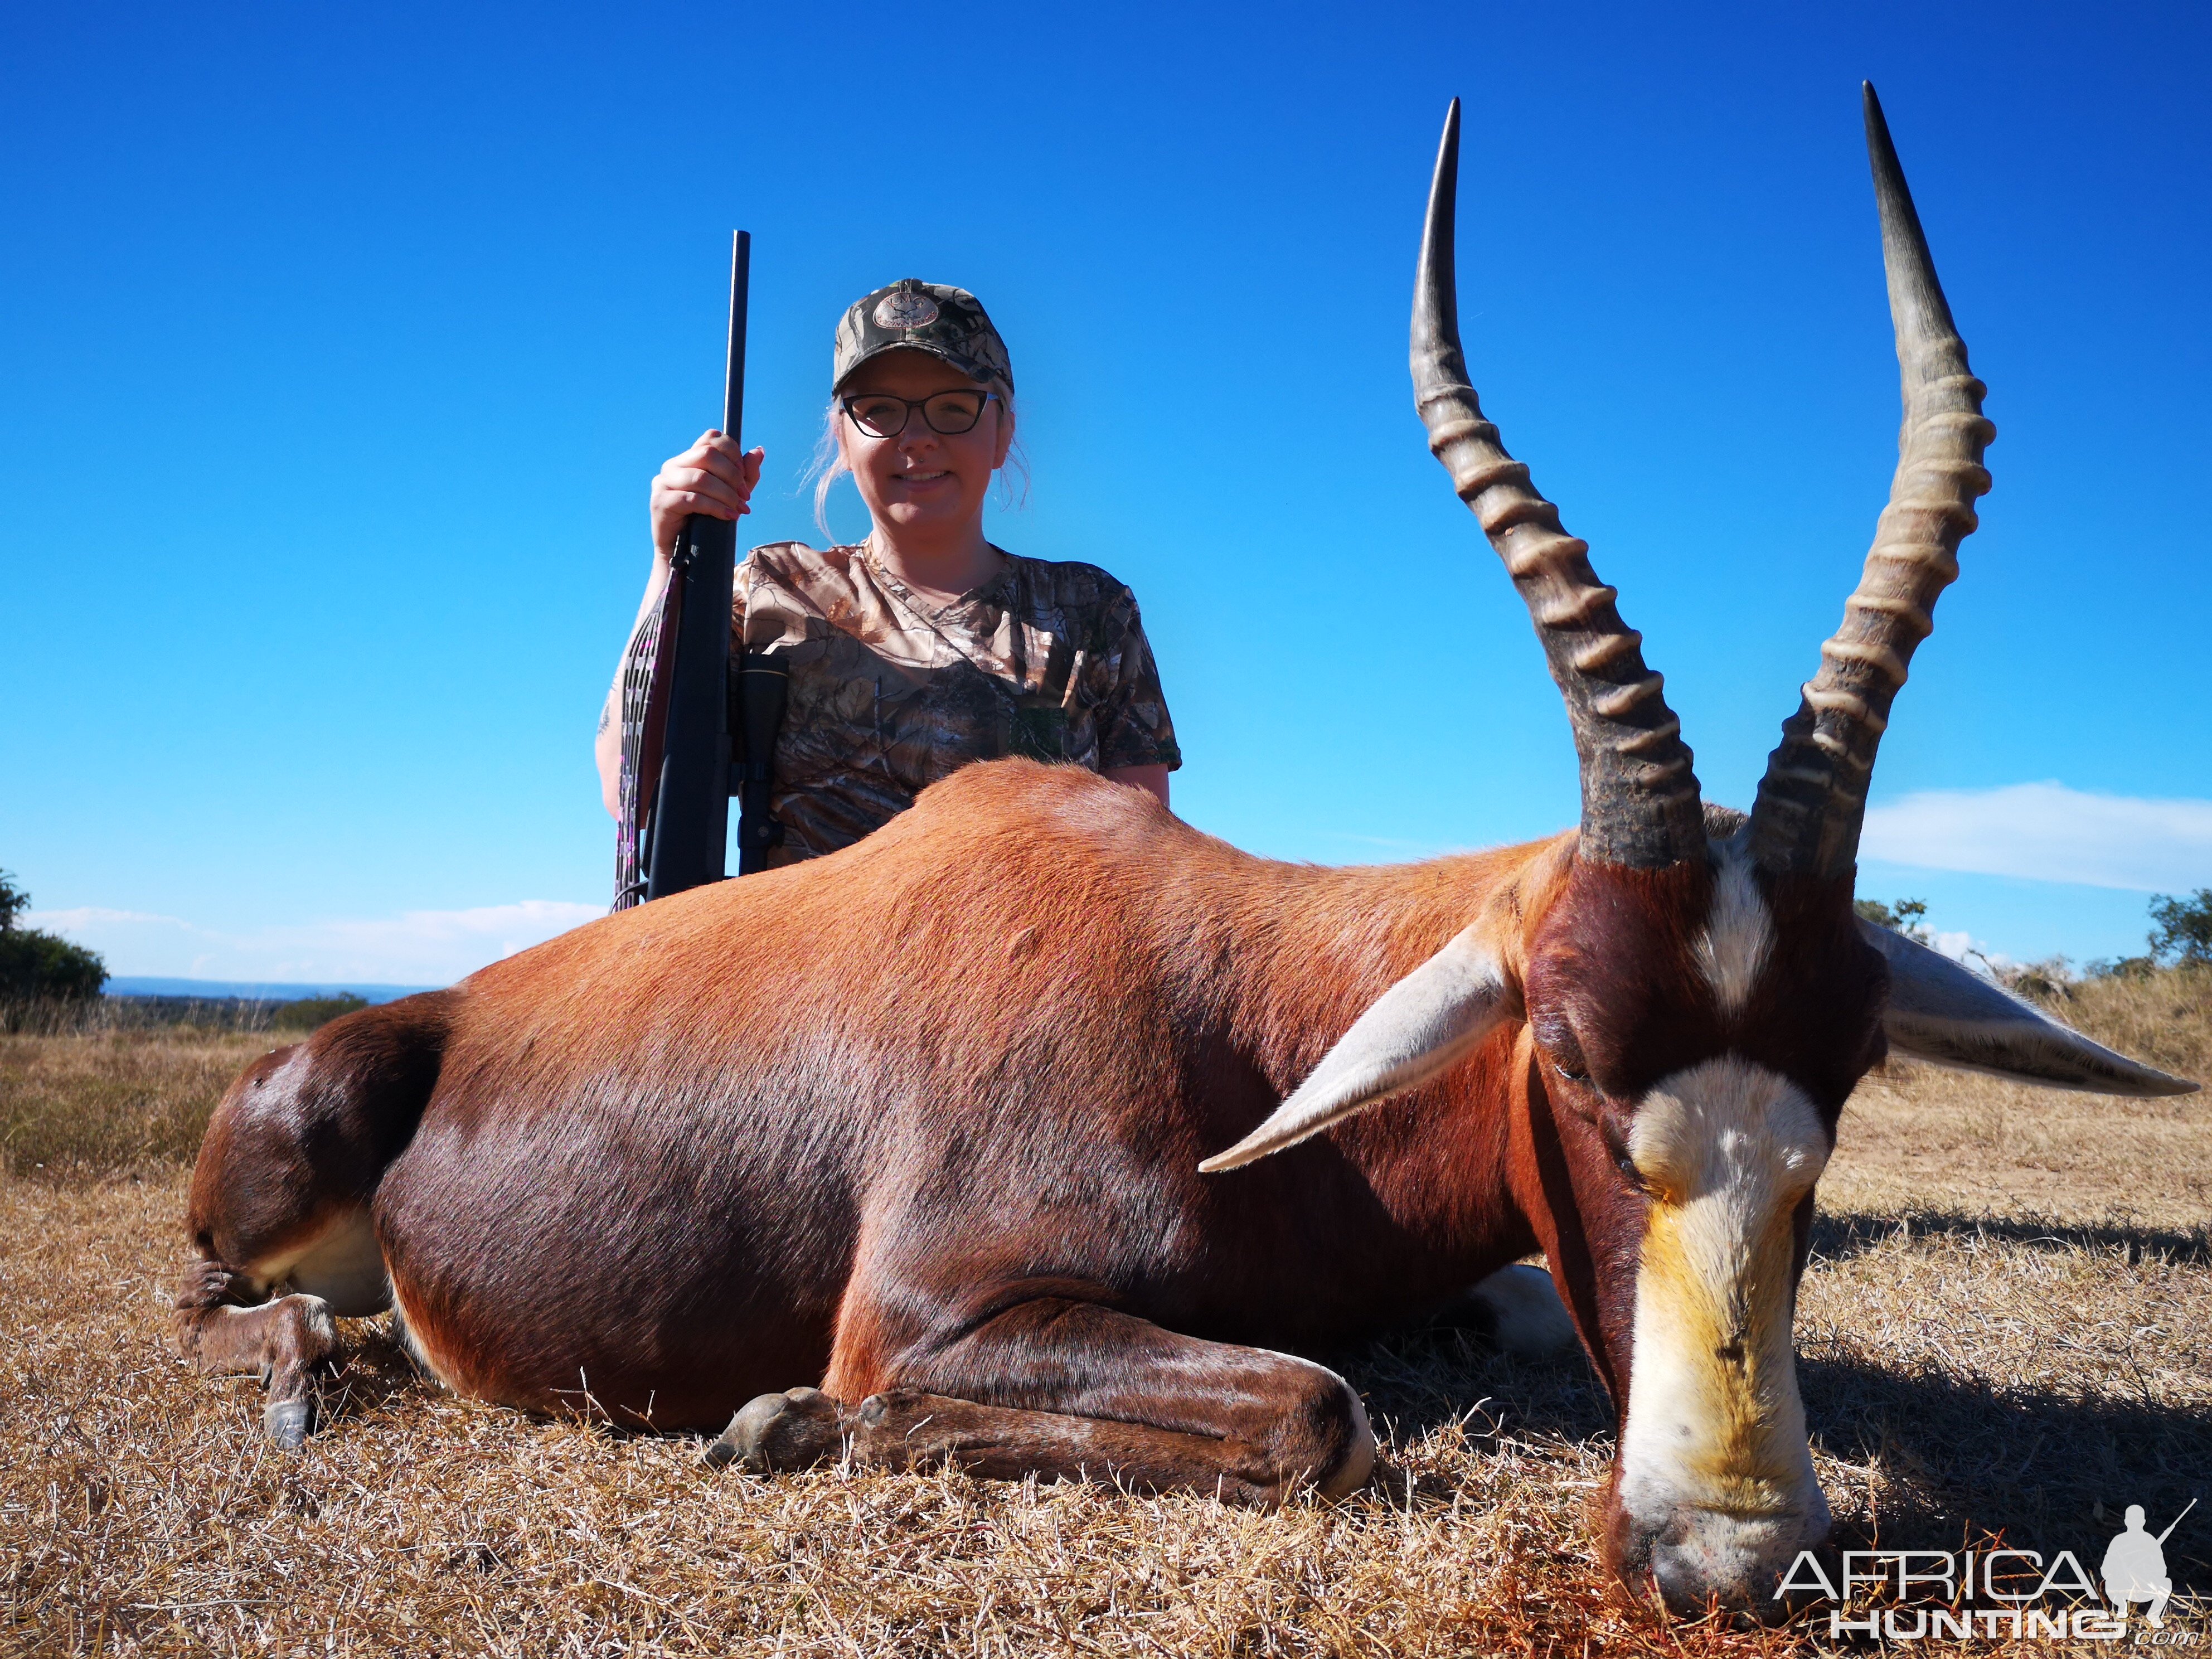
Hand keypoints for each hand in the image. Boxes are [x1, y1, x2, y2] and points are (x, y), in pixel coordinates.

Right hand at [650, 432, 761, 559]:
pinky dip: (715, 507)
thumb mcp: (732, 494)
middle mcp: (673, 465)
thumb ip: (745, 474)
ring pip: (701, 478)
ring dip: (726, 494)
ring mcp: (663, 482)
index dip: (733, 453)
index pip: (711, 438)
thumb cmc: (706, 520)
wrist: (684, 553)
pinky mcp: (660, 502)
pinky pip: (693, 499)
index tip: (744, 476)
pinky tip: (728, 516)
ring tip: (738, 509)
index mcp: (688, 459)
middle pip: (708, 454)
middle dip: (733, 475)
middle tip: (745, 496)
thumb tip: (759, 451)